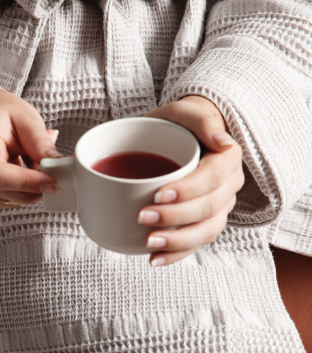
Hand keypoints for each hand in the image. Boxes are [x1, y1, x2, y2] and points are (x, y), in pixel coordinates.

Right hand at [0, 69, 59, 208]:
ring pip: (16, 199)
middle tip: (57, 163)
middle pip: (10, 192)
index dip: (26, 182)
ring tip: (34, 155)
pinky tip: (26, 166)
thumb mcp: (24, 117)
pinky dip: (28, 187)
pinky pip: (15, 199)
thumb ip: (39, 141)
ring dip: (35, 184)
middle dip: (39, 183)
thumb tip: (56, 163)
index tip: (53, 181)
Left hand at [139, 96, 243, 266]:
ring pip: (207, 230)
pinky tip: (154, 259)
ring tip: (148, 243)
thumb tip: (221, 141)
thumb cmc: (179, 122)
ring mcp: (219, 205)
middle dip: (175, 217)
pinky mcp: (204, 220)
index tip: (158, 194)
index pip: (214, 177)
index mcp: (227, 157)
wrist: (181, 133)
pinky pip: (197, 242)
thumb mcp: (184, 112)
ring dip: (178, 241)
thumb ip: (200, 120)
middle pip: (209, 208)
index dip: (188, 190)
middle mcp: (228, 184)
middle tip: (142, 216)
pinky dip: (177, 254)